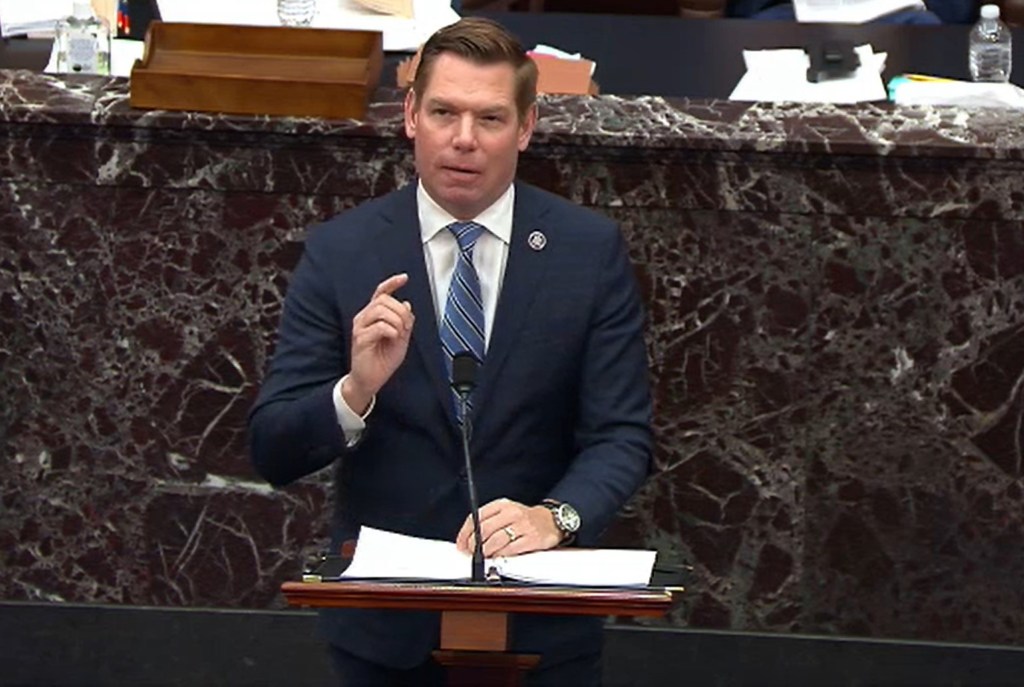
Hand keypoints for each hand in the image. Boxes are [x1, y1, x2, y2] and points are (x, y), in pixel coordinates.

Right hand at [343, 274, 413, 413]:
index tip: (404, 278)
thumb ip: (404, 322)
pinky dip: (391, 331)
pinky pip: (379, 326)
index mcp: (373, 316)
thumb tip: (406, 303)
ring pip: (381, 310)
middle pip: (384, 300)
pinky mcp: (360, 338)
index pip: (381, 293)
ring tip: (399, 334)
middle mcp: (364, 318)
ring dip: (397, 321)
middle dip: (401, 311)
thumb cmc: (382, 361)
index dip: (392, 283)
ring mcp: (360, 327)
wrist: (370, 380)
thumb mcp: (401, 339)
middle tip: (406, 327)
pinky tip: (393, 338)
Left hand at [455, 497, 562, 557]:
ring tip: (485, 556)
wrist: (551, 521)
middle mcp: (511, 513)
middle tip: (472, 552)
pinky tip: (498, 557)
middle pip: (484, 530)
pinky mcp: (532, 539)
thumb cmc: (525, 519)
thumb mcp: (506, 512)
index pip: (476, 517)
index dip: (465, 533)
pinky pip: (510, 550)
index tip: (461, 544)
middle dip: (474, 545)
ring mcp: (522, 526)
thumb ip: (488, 522)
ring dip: (486, 552)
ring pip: (495, 541)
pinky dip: (501, 555)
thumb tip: (467, 539)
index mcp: (502, 505)